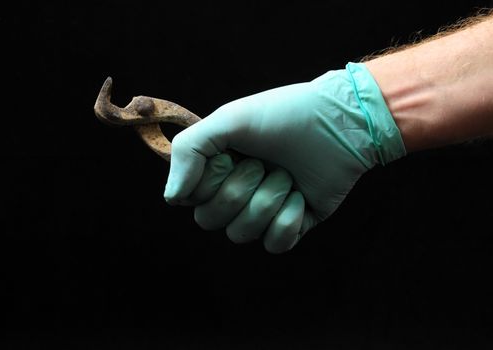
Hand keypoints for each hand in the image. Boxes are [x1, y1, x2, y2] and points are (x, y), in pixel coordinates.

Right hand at [164, 63, 405, 252]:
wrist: (341, 123)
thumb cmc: (284, 115)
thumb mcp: (229, 119)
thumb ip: (189, 150)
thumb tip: (171, 198)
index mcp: (217, 169)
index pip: (190, 200)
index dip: (209, 183)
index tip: (230, 157)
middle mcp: (236, 192)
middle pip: (212, 221)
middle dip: (240, 190)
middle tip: (264, 163)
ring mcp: (263, 211)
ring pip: (242, 234)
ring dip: (267, 201)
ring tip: (287, 176)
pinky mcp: (292, 226)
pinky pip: (275, 244)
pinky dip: (288, 219)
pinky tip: (301, 196)